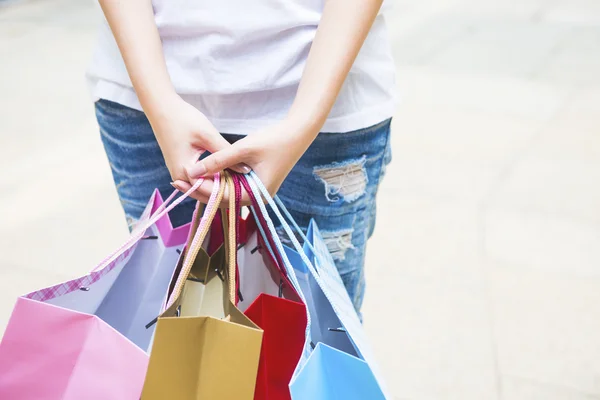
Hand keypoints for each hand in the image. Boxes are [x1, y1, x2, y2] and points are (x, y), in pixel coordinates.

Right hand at [147, 95, 248, 186]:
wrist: (162, 109)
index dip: (228, 188)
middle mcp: (179, 177)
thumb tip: (245, 169)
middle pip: (205, 191)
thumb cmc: (184, 119)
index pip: (209, 189)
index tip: (246, 185)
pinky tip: (228, 173)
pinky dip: (212, 178)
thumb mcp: (208, 136)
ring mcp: (178, 173)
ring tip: (240, 180)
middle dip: (224, 189)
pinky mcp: (181, 167)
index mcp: (185, 171)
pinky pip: (198, 178)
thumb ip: (225, 153)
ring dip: (218, 184)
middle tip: (246, 186)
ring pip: (202, 185)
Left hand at [172, 118, 317, 203]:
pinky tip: (203, 172)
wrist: (298, 133)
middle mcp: (256, 198)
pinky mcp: (255, 183)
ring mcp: (256, 191)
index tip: (182, 181)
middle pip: (221, 199)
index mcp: (255, 195)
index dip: (200, 189)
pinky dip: (219, 179)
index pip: (221, 198)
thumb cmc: (274, 141)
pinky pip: (233, 185)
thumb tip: (193, 171)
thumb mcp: (243, 149)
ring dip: (208, 185)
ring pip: (226, 192)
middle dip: (200, 190)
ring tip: (185, 177)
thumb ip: (218, 160)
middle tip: (176, 182)